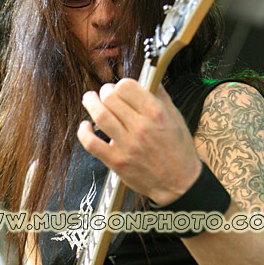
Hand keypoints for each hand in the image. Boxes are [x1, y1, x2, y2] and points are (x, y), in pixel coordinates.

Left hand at [77, 78, 201, 204]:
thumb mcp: (177, 119)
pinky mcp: (116, 161)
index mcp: (156, 113)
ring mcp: (127, 145)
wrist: (179, 184)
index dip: (120, 85)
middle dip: (105, 92)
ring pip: (100, 115)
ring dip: (91, 103)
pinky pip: (91, 143)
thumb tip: (150, 80)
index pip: (127, 86)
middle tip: (104, 94)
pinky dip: (83, 132)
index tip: (119, 89)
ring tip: (90, 100)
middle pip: (110, 98)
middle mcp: (141, 127)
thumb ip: (161, 97)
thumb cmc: (179, 152)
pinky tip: (85, 126)